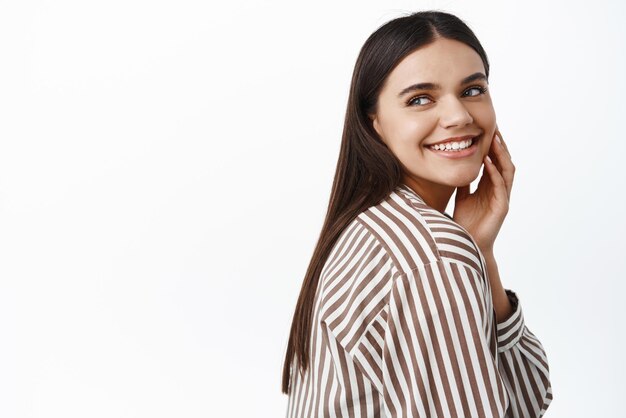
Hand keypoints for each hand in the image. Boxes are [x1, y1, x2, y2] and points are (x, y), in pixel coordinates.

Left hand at [452, 127, 514, 252]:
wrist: (468, 243)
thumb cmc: (466, 222)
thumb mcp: (462, 197)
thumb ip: (463, 183)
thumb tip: (456, 167)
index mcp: (490, 186)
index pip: (495, 161)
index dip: (492, 146)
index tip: (486, 130)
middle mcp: (499, 190)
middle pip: (504, 162)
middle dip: (500, 145)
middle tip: (494, 128)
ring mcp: (502, 197)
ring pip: (507, 170)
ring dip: (501, 154)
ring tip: (494, 139)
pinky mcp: (502, 206)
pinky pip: (500, 185)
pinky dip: (494, 171)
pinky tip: (487, 161)